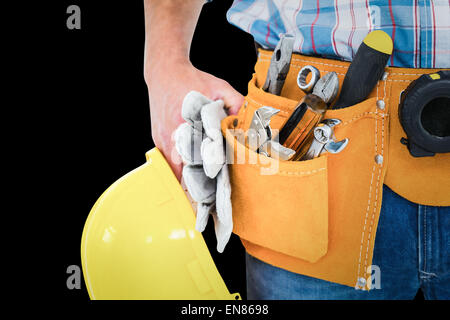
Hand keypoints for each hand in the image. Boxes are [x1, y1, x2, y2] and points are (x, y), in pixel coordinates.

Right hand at [145, 58, 243, 179]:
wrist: (164, 72)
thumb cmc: (191, 80)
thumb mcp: (218, 87)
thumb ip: (236, 103)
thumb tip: (250, 122)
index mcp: (185, 124)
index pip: (199, 157)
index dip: (212, 171)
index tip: (221, 180)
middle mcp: (171, 135)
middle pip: (186, 168)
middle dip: (201, 179)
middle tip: (215, 188)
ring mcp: (161, 140)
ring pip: (175, 169)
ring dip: (189, 176)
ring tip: (204, 185)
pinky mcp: (157, 141)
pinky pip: (169, 162)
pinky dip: (180, 168)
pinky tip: (192, 171)